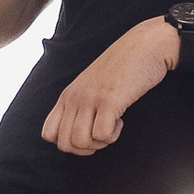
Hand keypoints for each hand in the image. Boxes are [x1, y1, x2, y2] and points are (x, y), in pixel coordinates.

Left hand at [41, 18, 177, 155]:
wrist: (145, 45)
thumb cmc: (122, 68)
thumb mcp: (90, 85)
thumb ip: (80, 103)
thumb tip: (77, 133)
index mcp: (67, 95)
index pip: (49, 134)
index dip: (68, 142)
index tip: (88, 132)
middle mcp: (74, 98)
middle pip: (65, 144)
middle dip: (86, 148)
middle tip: (102, 133)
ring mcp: (90, 99)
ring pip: (80, 143)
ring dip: (100, 142)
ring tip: (112, 125)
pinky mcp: (109, 100)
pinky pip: (101, 135)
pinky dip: (113, 135)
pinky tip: (120, 120)